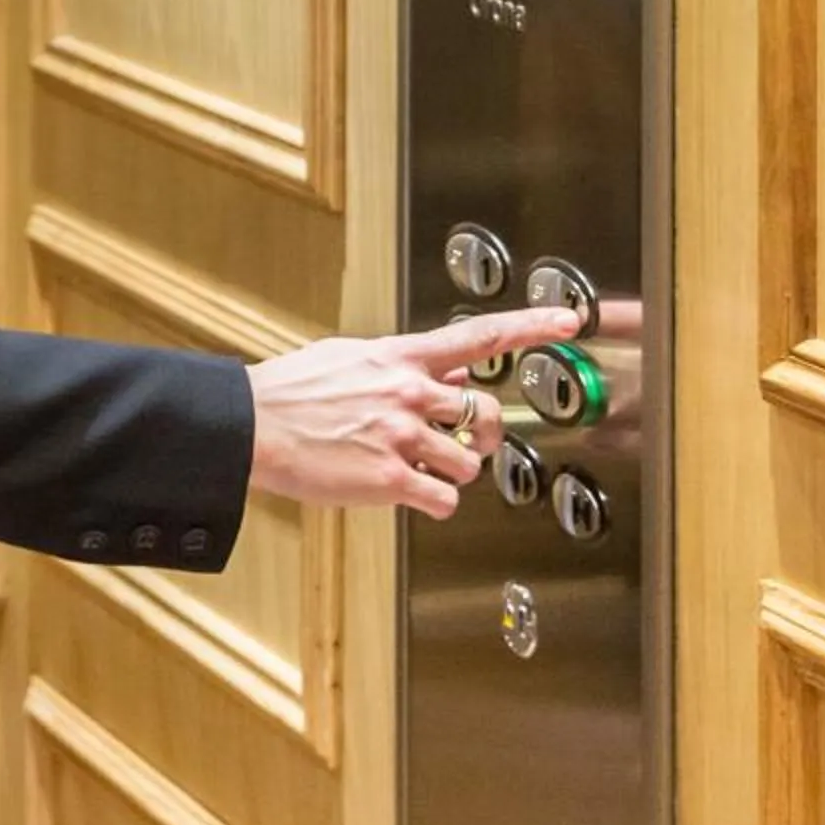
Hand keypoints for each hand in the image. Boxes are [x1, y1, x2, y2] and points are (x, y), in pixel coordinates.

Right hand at [245, 307, 581, 516]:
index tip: (570, 321)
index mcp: (400, 356)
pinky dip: (433, 502)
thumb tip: (443, 372)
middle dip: (479, 431)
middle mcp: (410, 392)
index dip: (532, 326)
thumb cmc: (293, 391)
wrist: (253, 425)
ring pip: (468, 463)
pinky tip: (407, 493)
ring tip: (411, 466)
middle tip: (460, 440)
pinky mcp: (392, 478)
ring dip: (448, 471)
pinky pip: (445, 500)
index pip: (480, 336)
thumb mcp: (350, 357)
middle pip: (484, 412)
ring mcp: (403, 435)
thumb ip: (402, 364)